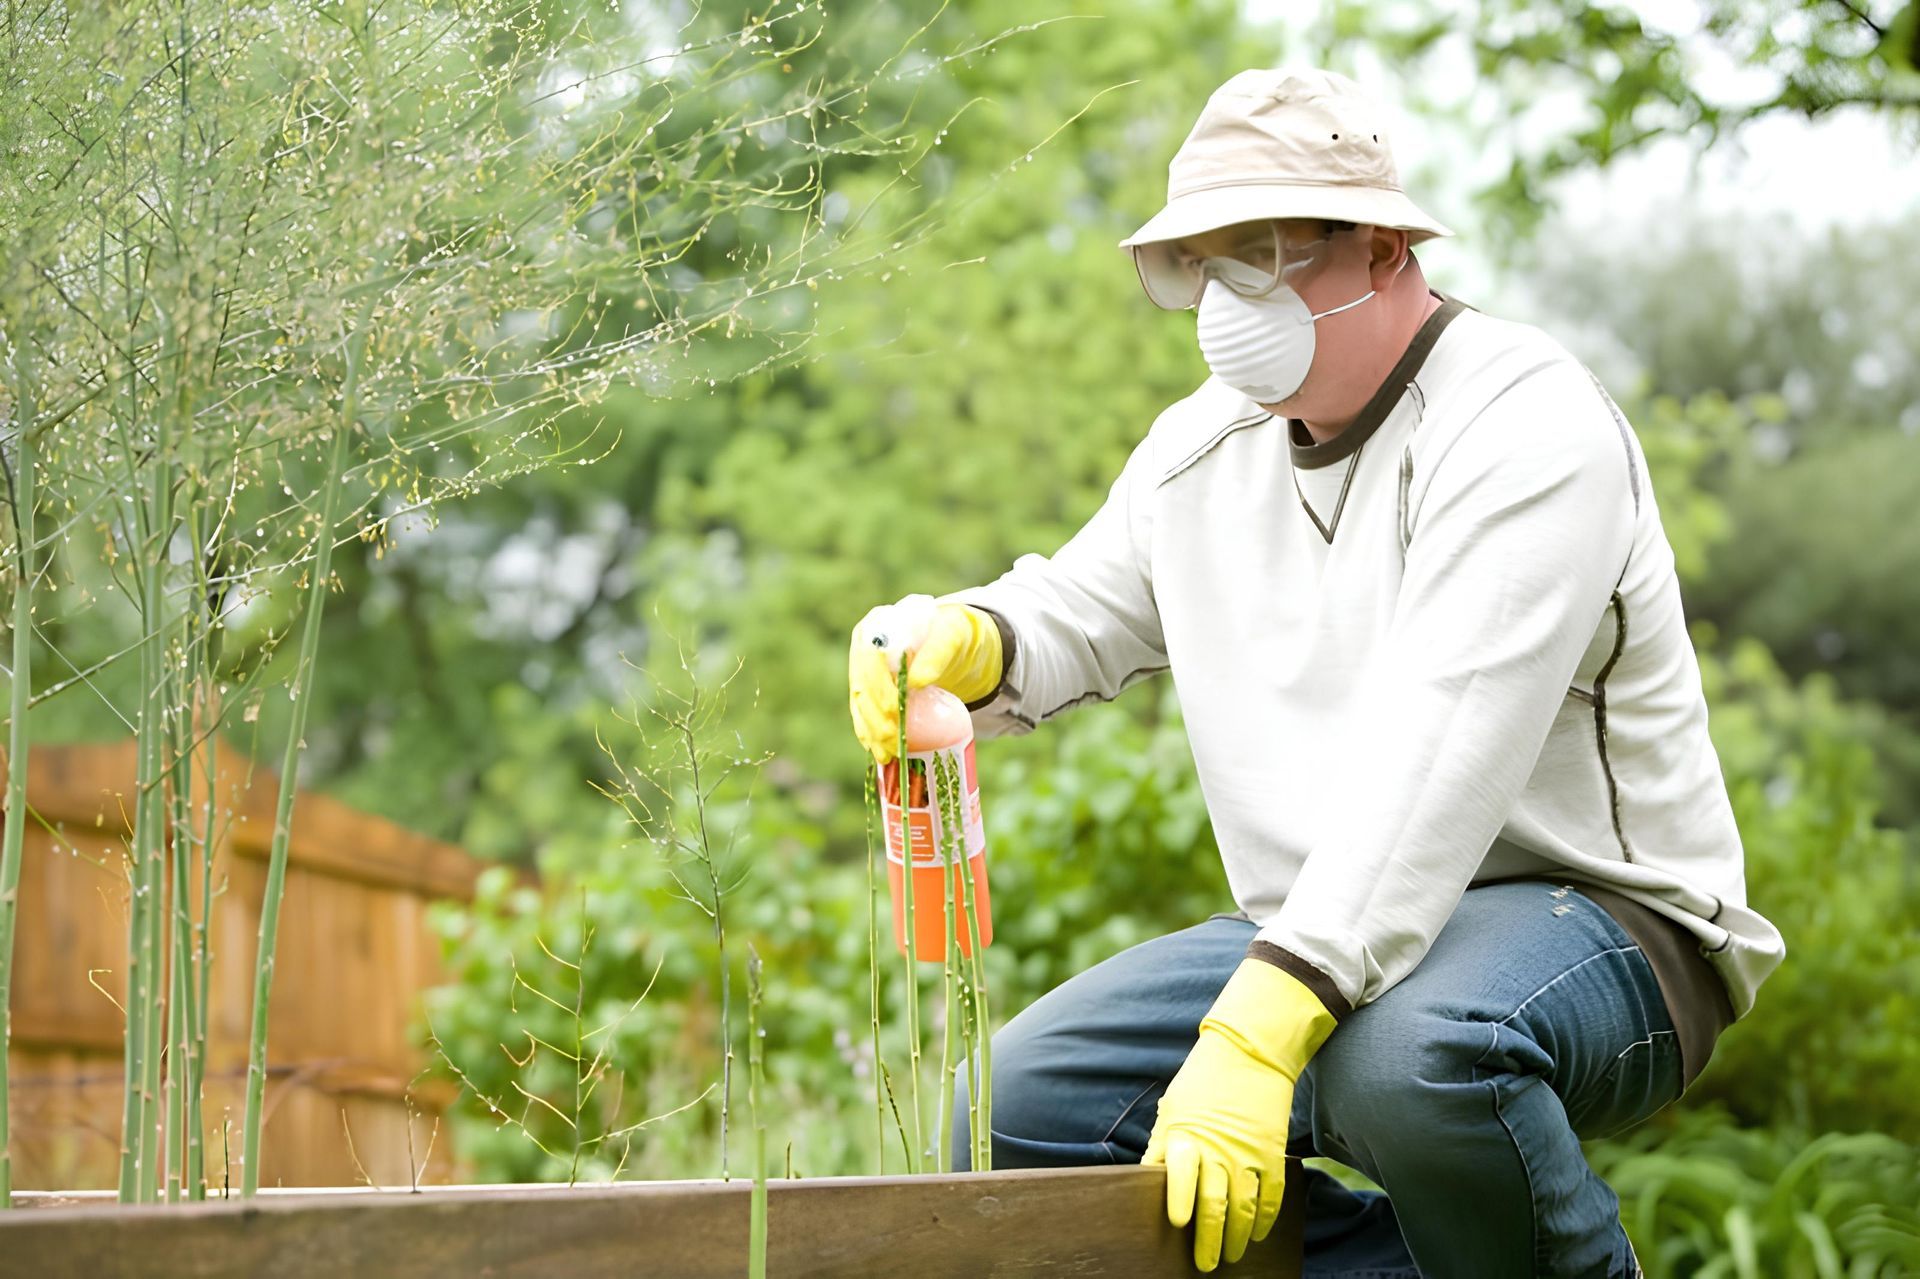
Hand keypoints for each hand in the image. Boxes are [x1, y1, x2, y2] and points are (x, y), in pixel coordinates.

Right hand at [848, 597, 1003, 761]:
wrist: (952, 641)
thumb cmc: (952, 633)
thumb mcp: (953, 635)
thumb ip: (937, 653)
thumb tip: (916, 681)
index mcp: (878, 624)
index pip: (870, 659)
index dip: (879, 687)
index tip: (895, 711)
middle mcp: (864, 647)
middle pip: (861, 685)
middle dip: (875, 716)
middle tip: (893, 740)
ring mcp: (864, 669)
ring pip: (859, 704)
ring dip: (871, 731)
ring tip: (886, 754)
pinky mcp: (870, 689)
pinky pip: (864, 713)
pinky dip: (869, 734)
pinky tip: (878, 751)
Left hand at [1143, 958, 1336, 1271]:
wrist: (1251, 1050)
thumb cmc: (1202, 1080)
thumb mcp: (1172, 1108)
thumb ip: (1160, 1146)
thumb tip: (1143, 1180)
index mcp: (1187, 1134)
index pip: (1180, 1174)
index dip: (1179, 1200)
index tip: (1177, 1224)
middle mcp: (1218, 1147)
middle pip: (1214, 1204)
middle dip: (1210, 1239)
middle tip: (1205, 1264)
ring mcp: (1249, 1152)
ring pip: (1245, 1208)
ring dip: (1238, 1237)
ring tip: (1231, 1256)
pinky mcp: (1273, 1152)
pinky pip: (1271, 1195)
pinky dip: (1265, 1218)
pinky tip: (1258, 1233)